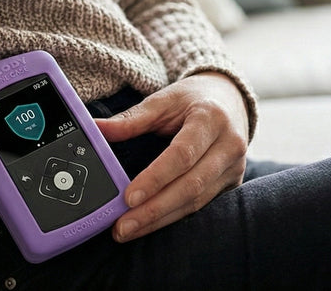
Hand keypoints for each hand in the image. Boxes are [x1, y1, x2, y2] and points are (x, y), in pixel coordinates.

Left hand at [94, 73, 248, 241]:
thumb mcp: (163, 100)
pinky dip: (175, 217)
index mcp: (210, 119)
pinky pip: (202, 206)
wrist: (230, 100)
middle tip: (122, 226)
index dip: (155, 178)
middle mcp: (228, 146)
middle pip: (191, 186)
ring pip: (196, 202)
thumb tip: (97, 129)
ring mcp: (234, 168)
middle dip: (154, 210)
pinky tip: (152, 225)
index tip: (128, 197)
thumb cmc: (193, 99)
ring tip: (130, 230)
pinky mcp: (231, 184)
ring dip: (161, 220)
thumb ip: (131, 119)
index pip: (182, 154)